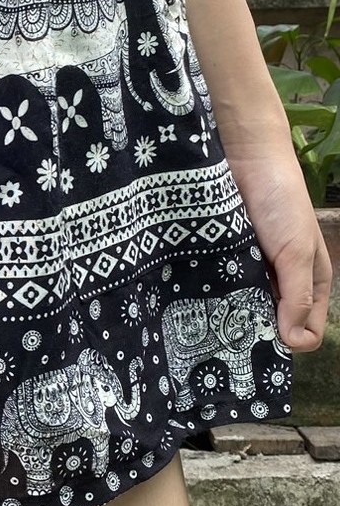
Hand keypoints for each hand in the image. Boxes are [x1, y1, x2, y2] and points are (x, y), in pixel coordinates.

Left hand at [220, 138, 331, 351]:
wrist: (245, 160)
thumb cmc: (281, 204)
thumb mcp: (297, 251)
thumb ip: (298, 295)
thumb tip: (297, 343)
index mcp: (309, 281)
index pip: (305, 329)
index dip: (290, 340)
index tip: (263, 346)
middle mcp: (279, 279)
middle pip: (270, 321)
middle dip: (255, 331)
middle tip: (230, 343)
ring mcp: (249, 269)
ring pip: (240, 307)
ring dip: (228, 315)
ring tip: (209, 327)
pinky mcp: (222, 258)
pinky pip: (217, 285)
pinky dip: (211, 294)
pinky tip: (196, 305)